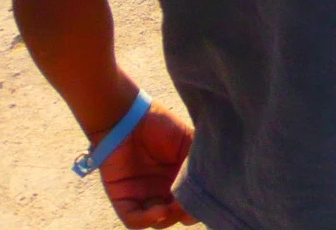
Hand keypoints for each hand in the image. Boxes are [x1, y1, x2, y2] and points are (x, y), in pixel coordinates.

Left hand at [101, 107, 196, 227]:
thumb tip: (212, 185)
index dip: (199, 204)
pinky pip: (134, 220)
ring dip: (168, 217)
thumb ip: (199, 163)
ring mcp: (142, 196)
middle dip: (185, 212)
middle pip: (176, 215)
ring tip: (175, 205)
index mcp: (179, 177)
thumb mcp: (190, 142)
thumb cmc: (161, 125)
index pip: (191, 201)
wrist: (129, 117)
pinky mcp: (123, 199)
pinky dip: (148, 220)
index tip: (208, 199)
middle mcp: (161, 190)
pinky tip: (160, 210)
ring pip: (157, 221)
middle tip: (191, 202)